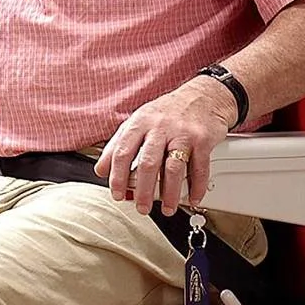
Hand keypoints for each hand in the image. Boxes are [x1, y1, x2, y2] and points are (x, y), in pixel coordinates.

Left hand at [96, 76, 236, 214]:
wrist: (204, 95)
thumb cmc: (167, 111)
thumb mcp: (138, 121)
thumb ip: (118, 144)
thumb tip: (100, 170)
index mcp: (140, 123)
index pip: (123, 152)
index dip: (117, 176)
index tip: (117, 194)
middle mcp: (160, 127)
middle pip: (148, 163)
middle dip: (143, 190)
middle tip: (141, 208)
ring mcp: (182, 134)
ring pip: (174, 168)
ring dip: (169, 193)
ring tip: (166, 209)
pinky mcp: (203, 140)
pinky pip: (199, 167)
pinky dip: (197, 186)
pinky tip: (193, 198)